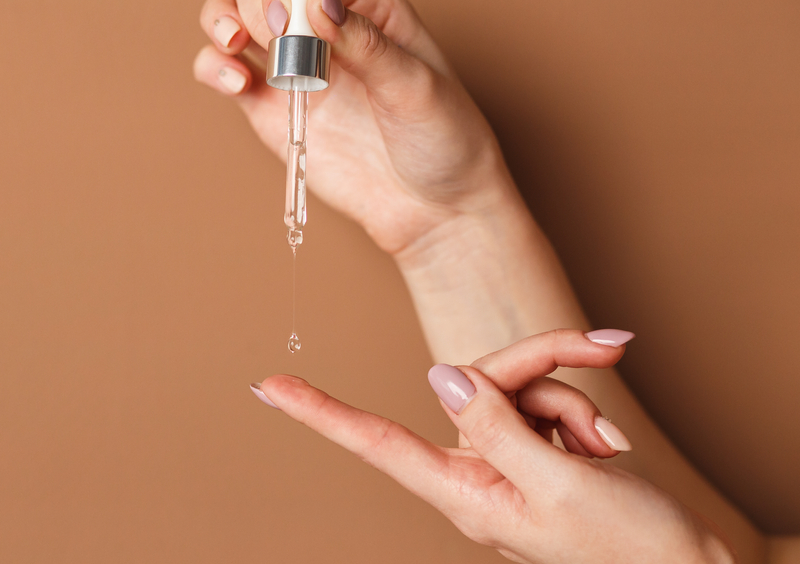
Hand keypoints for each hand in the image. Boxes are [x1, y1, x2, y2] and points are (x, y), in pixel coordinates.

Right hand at [193, 0, 510, 254]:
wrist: (433, 210)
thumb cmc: (442, 141)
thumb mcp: (417, 87)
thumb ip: (365, 43)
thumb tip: (315, 1)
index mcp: (366, 8)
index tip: (286, 16)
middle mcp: (323, 31)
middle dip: (254, 0)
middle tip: (272, 38)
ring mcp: (293, 68)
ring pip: (234, 17)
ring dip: (220, 19)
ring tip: (236, 46)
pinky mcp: (271, 109)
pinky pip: (224, 72)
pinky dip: (214, 67)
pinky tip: (235, 83)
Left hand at [250, 330, 735, 563]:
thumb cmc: (628, 549)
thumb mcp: (559, 485)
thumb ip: (496, 425)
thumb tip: (441, 376)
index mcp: (464, 493)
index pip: (376, 445)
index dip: (321, 413)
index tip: (270, 387)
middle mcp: (474, 471)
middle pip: (481, 381)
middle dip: (545, 364)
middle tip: (604, 352)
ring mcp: (505, 457)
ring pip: (517, 383)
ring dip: (572, 399)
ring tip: (605, 448)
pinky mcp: (534, 445)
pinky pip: (544, 398)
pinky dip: (580, 410)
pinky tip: (606, 446)